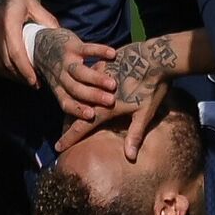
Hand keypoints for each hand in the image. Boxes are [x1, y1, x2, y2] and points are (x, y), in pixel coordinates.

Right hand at [0, 0, 60, 86]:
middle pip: (5, 63)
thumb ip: (47, 21)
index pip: (16, 54)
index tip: (35, 81)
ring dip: (8, 75)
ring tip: (21, 77)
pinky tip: (6, 71)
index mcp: (8, 22)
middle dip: (20, 76)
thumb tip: (60, 40)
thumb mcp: (33, 4)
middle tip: (32, 82)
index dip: (26, 71)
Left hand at [34, 28, 116, 119]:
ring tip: (113, 84)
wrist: (43, 42)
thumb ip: (75, 98)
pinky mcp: (73, 45)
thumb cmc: (60, 70)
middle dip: (93, 96)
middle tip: (111, 101)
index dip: (77, 109)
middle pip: (75, 89)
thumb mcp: (62, 86)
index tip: (92, 116)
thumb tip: (90, 118)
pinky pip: (87, 48)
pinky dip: (100, 50)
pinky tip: (113, 55)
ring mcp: (66, 60)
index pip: (66, 102)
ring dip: (96, 78)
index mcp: (58, 88)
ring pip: (80, 71)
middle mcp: (61, 76)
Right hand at [55, 35, 178, 160]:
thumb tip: (130, 157)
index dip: (69, 138)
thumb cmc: (153, 87)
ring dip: (76, 101)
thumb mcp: (145, 112)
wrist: (157, 57)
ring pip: (82, 90)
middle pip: (77, 109)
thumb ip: (135, 134)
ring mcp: (100, 76)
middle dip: (68, 122)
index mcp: (106, 106)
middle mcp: (98, 91)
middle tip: (61, 134)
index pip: (82, 126)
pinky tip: (84, 87)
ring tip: (70, 111)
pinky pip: (90, 77)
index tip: (58, 148)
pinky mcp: (105, 64)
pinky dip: (86, 84)